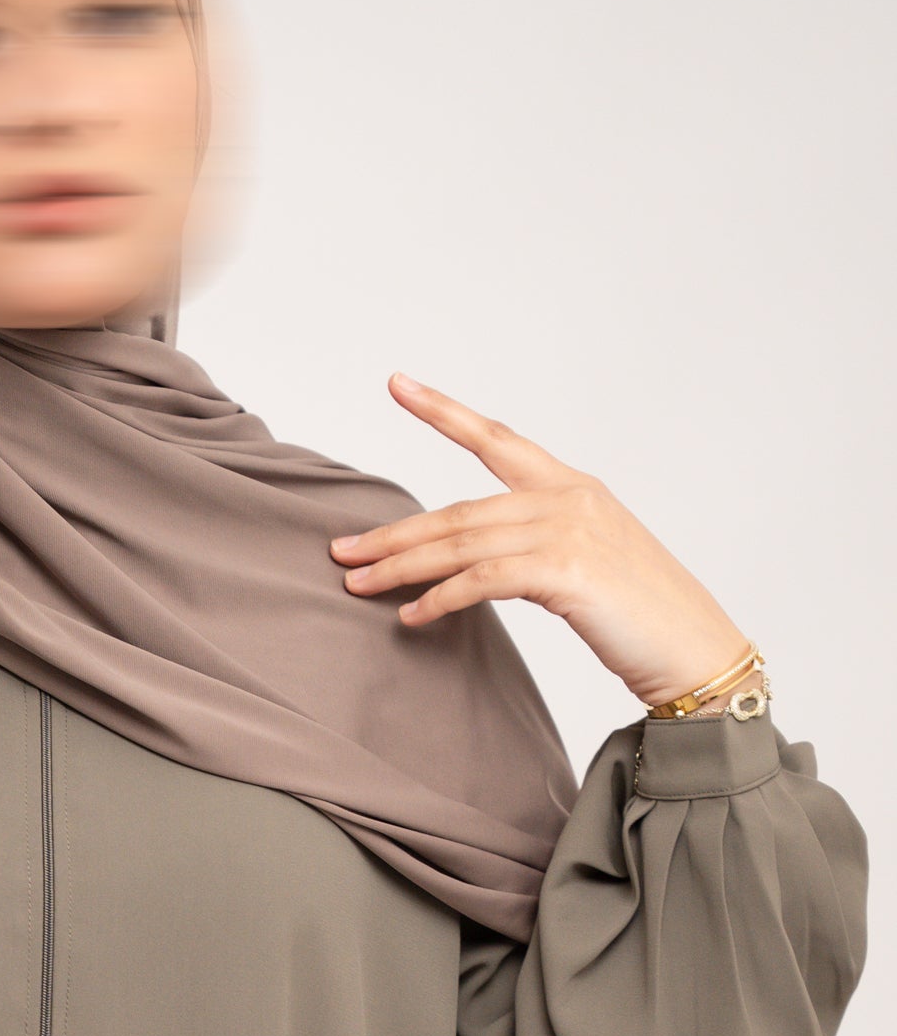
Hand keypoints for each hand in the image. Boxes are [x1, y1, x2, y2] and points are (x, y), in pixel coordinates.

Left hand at [329, 374, 749, 709]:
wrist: (695, 651)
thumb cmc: (644, 618)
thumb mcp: (588, 565)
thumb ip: (536, 548)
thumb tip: (475, 563)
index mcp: (573, 487)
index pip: (498, 440)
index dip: (444, 412)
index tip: (398, 384)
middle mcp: (568, 499)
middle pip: (459, 510)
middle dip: (395, 532)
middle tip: (341, 549)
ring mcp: (569, 531)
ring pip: (462, 543)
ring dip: (402, 567)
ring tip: (357, 583)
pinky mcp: (567, 572)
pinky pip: (483, 580)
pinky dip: (441, 598)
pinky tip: (411, 615)